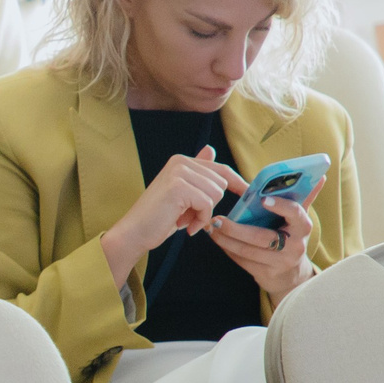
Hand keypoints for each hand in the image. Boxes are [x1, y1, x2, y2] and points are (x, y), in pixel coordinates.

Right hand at [99, 145, 249, 285]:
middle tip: (189, 217)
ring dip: (204, 213)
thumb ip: (198, 173)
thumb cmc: (158, 217)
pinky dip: (199, 219)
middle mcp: (180, 162)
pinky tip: (185, 226)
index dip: (237, 182)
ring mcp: (179, 172)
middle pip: (221, 183)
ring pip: (216, 194)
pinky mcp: (179, 187)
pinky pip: (207, 204)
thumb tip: (211, 149)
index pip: (220, 169)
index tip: (248, 192)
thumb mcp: (183, 193)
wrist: (134, 233)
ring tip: (185, 220)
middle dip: (210, 205)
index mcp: (182, 160)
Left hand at [208, 185, 321, 303]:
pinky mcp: (266, 274)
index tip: (262, 199)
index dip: (280, 206)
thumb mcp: (299, 219)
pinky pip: (242, 261)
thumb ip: (304, 198)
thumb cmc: (292, 238)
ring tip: (212, 228)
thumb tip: (320, 177)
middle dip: (236, 229)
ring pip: (247, 251)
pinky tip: (218, 240)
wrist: (292, 275)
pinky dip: (228, 249)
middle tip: (218, 219)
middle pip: (262, 237)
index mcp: (303, 227)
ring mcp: (280, 263)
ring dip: (225, 240)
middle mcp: (294, 246)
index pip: (295, 213)